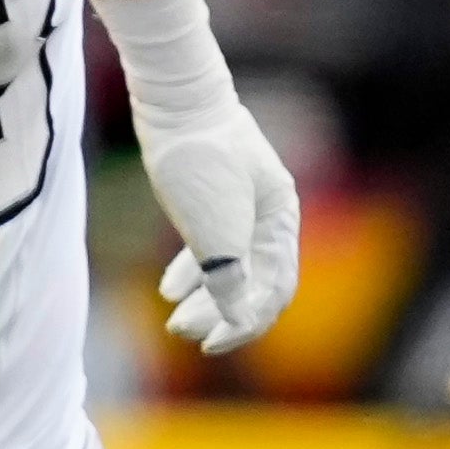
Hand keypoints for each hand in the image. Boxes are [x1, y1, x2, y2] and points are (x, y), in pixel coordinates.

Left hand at [139, 101, 299, 353]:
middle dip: (220, 314)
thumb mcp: (216, 229)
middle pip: (253, 282)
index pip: (276, 290)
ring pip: (228, 267)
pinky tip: (168, 290)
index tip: (213, 344)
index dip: (247, 323)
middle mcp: (268, 217)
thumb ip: (229, 275)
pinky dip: (191, 272)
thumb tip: (238, 316)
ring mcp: (240, 207)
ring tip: (173, 320)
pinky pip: (208, 246)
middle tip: (182, 332)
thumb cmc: (199, 162)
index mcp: (281, 222)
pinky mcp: (211, 198)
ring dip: (204, 298)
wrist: (176, 104)